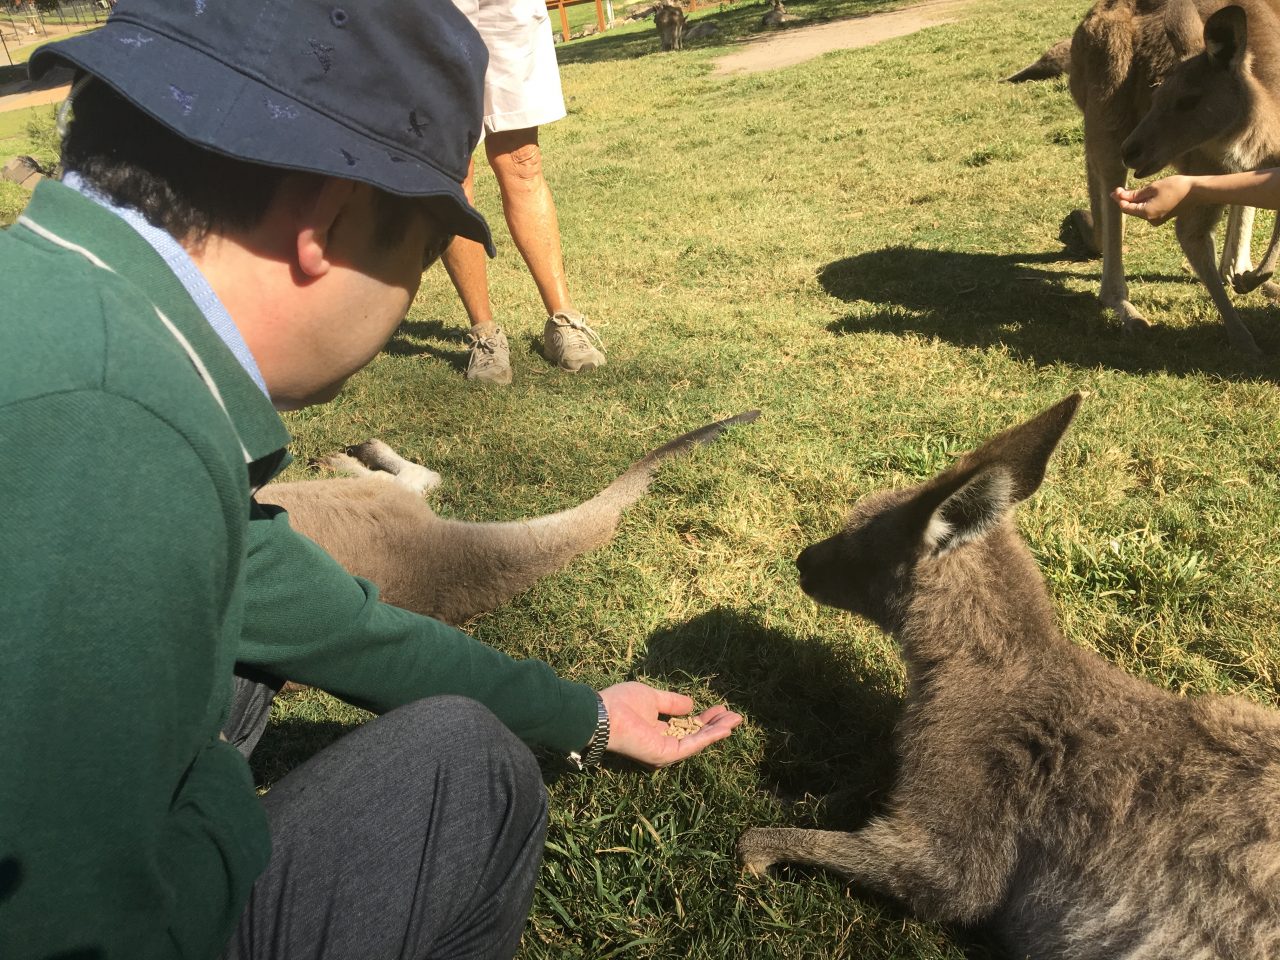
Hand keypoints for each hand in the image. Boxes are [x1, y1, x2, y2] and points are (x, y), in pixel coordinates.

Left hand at [598, 681, 741, 767]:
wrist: (604, 715)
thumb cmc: (622, 703)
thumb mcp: (653, 697)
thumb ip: (672, 702)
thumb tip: (692, 704)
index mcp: (657, 730)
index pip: (686, 725)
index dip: (704, 717)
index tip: (720, 707)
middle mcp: (662, 742)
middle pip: (696, 735)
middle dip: (716, 725)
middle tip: (735, 715)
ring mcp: (665, 751)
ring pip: (698, 741)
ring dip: (718, 731)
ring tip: (736, 720)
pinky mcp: (666, 754)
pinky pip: (693, 745)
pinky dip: (710, 737)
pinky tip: (725, 728)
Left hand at [1112, 176, 1192, 225]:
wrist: (1196, 192)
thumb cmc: (1175, 187)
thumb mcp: (1152, 188)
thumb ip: (1135, 194)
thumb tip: (1119, 196)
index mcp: (1147, 213)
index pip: (1125, 208)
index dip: (1118, 199)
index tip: (1115, 189)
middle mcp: (1150, 220)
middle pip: (1132, 210)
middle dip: (1125, 200)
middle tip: (1120, 188)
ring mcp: (1157, 220)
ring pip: (1140, 211)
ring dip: (1135, 201)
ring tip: (1133, 189)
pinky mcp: (1162, 218)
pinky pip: (1148, 211)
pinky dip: (1144, 203)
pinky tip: (1145, 194)